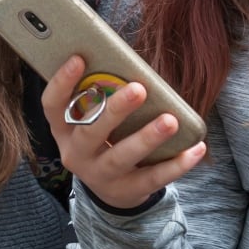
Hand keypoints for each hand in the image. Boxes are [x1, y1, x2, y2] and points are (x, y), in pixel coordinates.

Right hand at [41, 55, 206, 208]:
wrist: (111, 190)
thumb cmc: (104, 141)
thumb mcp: (92, 123)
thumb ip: (102, 100)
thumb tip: (130, 68)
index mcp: (64, 131)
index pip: (53, 107)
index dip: (62, 83)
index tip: (79, 58)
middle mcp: (76, 154)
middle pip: (89, 133)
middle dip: (114, 111)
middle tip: (138, 89)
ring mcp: (100, 175)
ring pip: (121, 157)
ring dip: (146, 138)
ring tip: (170, 120)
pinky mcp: (127, 190)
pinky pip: (152, 178)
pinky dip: (176, 165)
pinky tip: (195, 149)